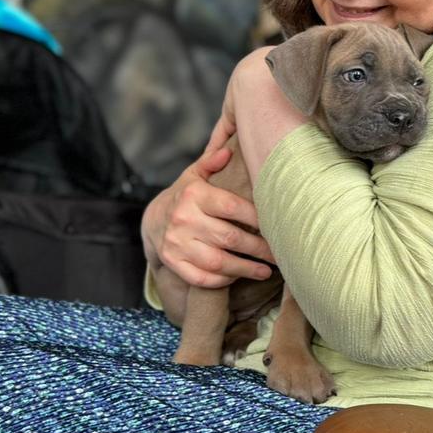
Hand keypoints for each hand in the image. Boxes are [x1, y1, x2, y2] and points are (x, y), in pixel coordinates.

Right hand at [141, 147, 274, 290]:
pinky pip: (201, 278)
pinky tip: (238, 276)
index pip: (232, 207)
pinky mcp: (173, 262)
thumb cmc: (186, 196)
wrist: (153, 219)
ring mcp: (176, 244)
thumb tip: (228, 152)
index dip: (257, 218)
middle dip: (259, 248)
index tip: (276, 226)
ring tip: (266, 270)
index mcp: (193, 195)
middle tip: (279, 254)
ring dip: (245, 269)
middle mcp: (183, 219)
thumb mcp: (195, 175)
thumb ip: (212, 162)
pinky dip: (222, 280)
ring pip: (218, 262)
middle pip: (229, 237)